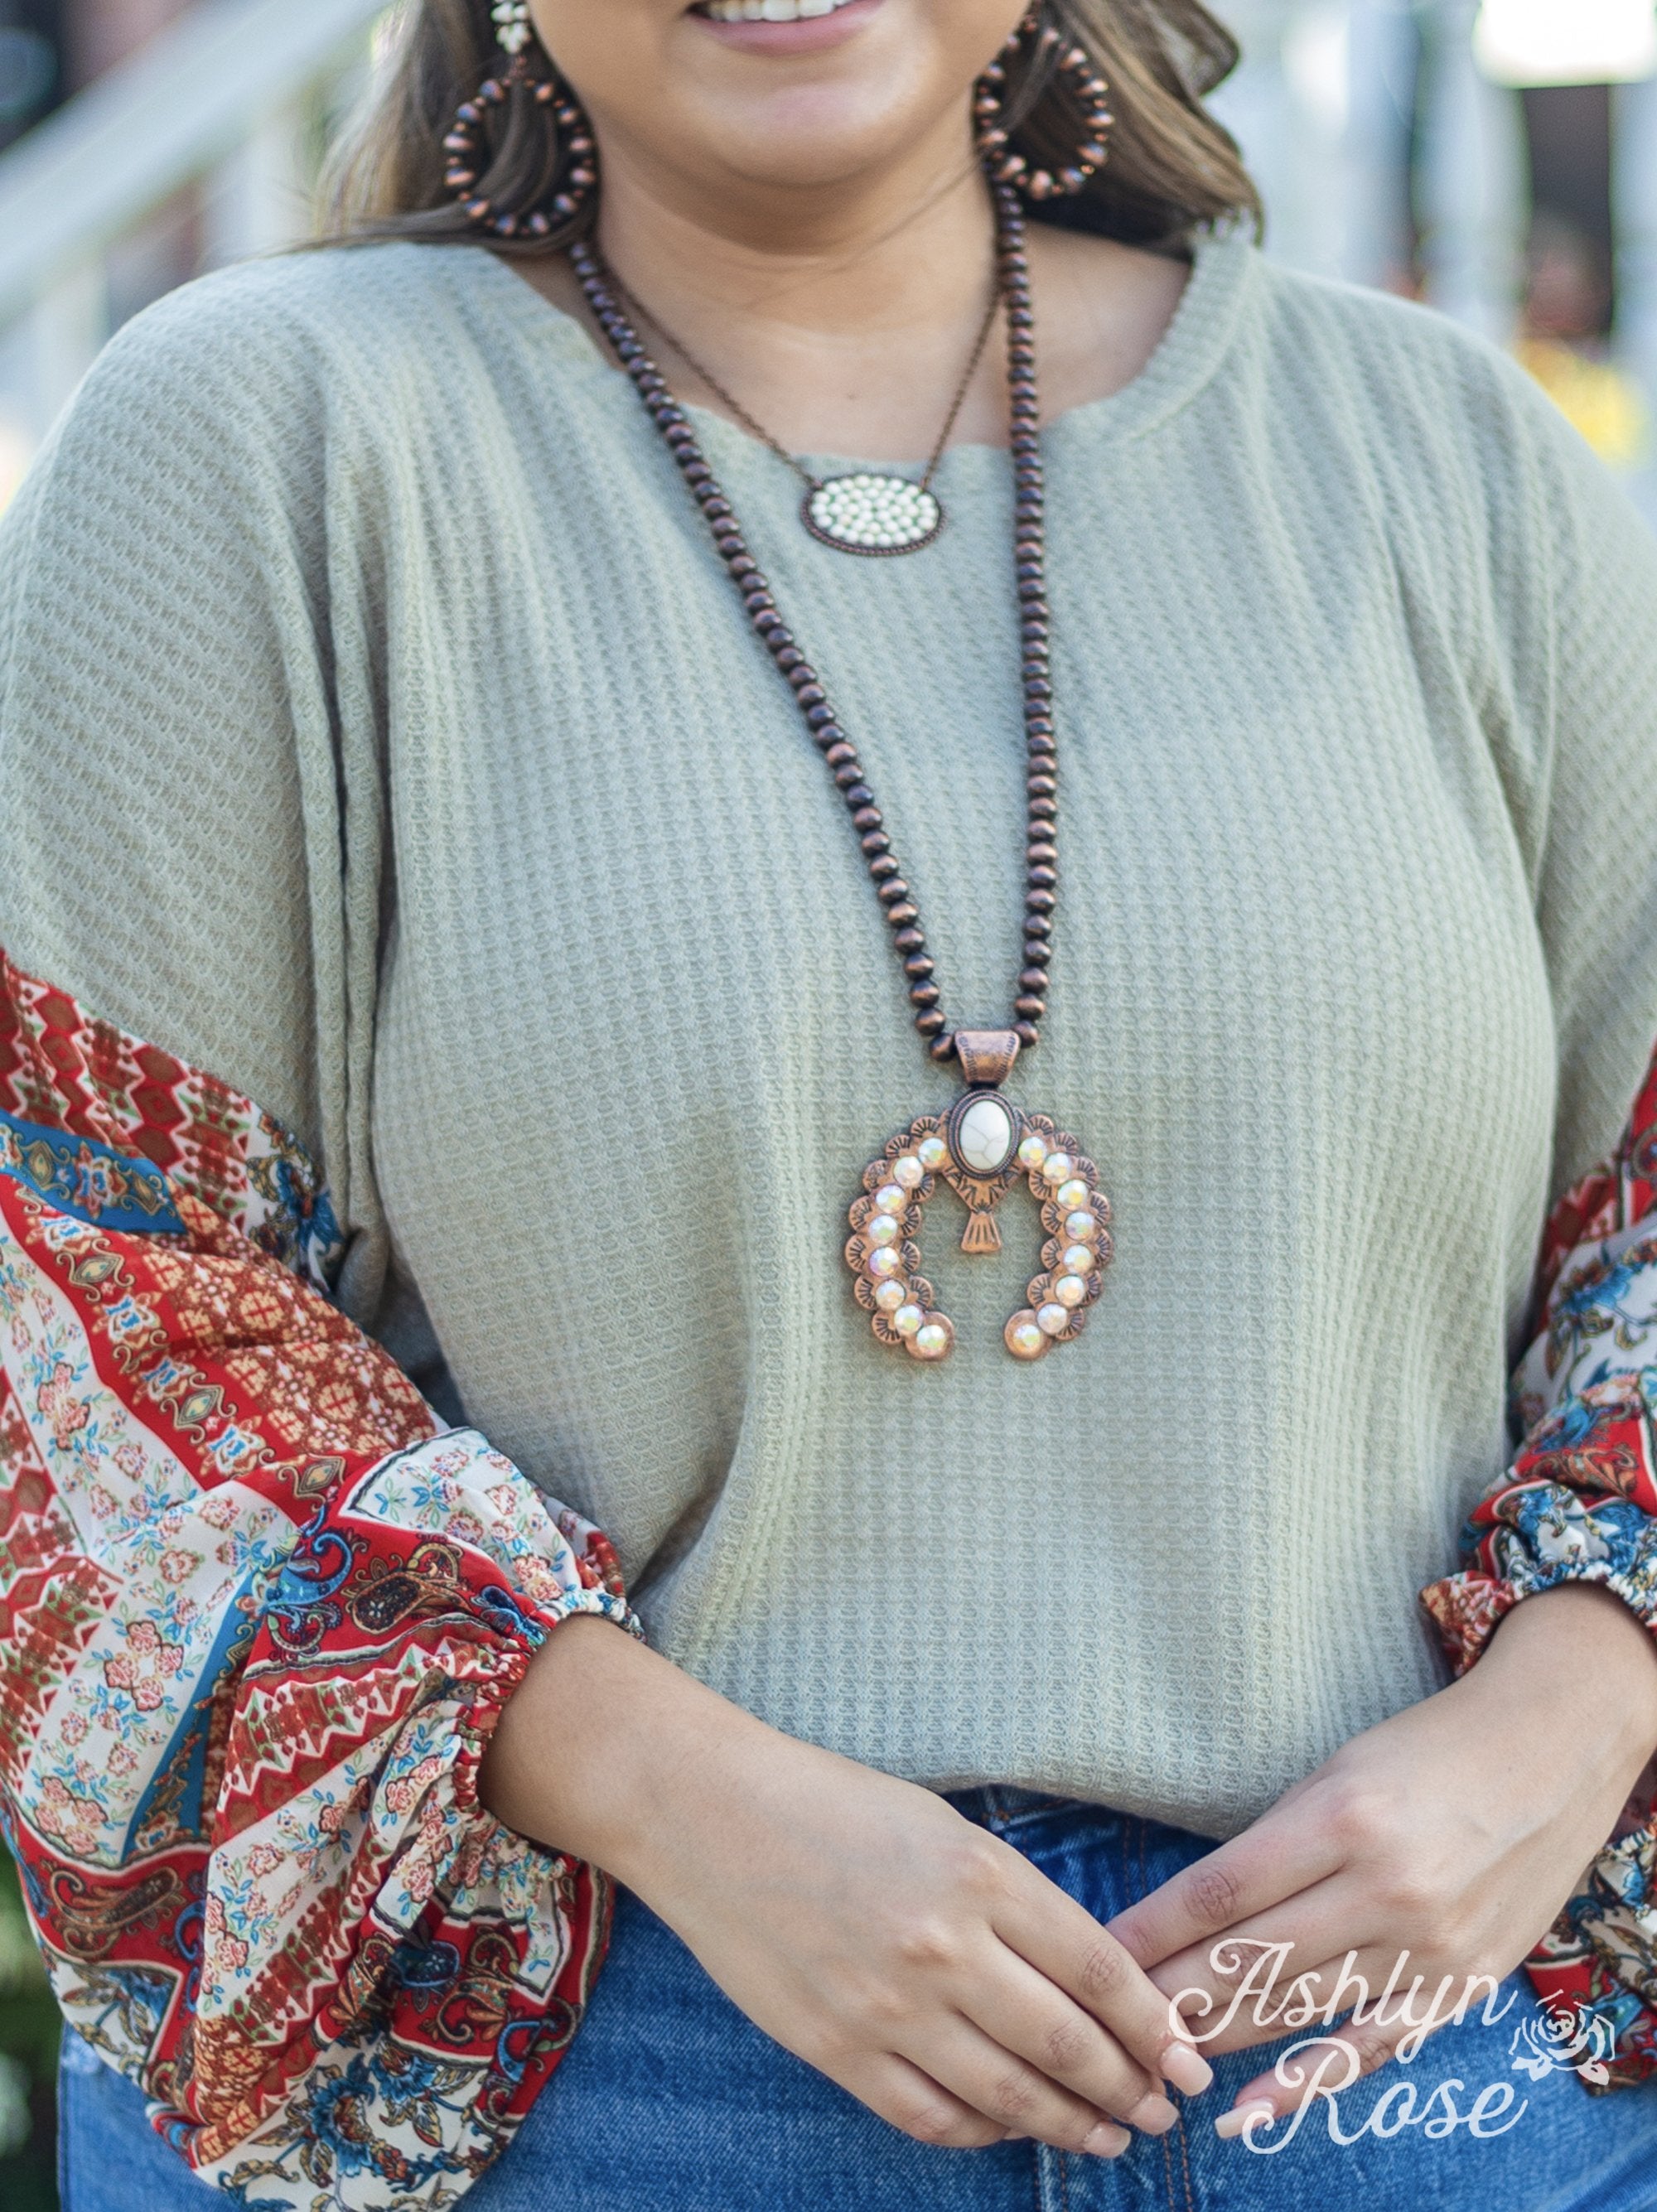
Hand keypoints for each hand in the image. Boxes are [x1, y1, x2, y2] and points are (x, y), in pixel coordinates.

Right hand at [481, 1617, 1213, 2155]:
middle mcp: (944, 1949)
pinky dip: (984, 2132)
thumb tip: (1087, 1976)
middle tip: (1164, 2110)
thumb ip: (1012, 1898)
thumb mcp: (943, 1826)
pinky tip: (1011, 2127)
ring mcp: (888, 2009)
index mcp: (980, 1875)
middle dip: (1130, 2087)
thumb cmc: (832, 1803)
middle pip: (1068, 2045)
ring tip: (1110, 2134)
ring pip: (1009, 2096)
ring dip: (1072, 2123)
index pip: (1099, 1972)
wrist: (709, 1815)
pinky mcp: (837, 2050)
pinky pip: (932, 2116)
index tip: (1186, 2056)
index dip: (1154, 2025)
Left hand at [1104, 1585, 1656, 2132]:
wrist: (1551, 1749)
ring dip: (1216, 2037)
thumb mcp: (1338, 1770)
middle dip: (1169, 1994)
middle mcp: (1384, 1889)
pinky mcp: (1459, 1985)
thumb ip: (1276, 1842)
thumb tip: (1197, 1912)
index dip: (1152, 1930)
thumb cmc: (1428, 1749)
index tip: (1101, 1951)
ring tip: (1153, 2052)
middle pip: (1248, 1959)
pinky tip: (1246, 2112)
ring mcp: (1426, 1946)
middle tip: (1108, 2016)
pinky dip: (1303, 2085)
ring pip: (1295, 2008)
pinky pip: (1369, 2049)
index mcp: (1342, 1819)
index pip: (1220, 1892)